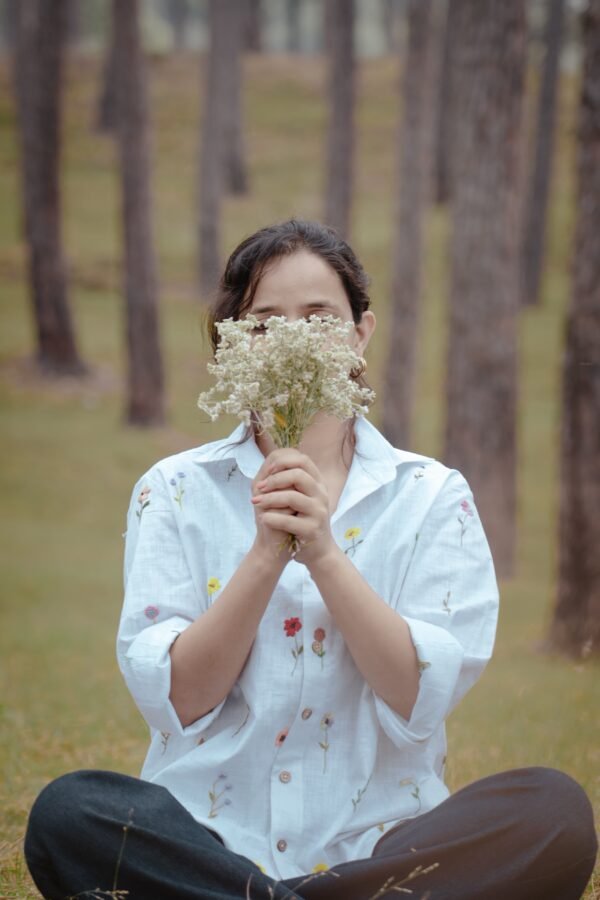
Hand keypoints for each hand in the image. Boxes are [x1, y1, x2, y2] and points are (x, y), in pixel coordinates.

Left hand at [250, 448, 336, 566]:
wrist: (315, 551)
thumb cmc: (300, 520)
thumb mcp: (296, 496)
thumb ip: (287, 480)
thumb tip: (270, 462)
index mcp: (317, 483)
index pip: (303, 460)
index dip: (283, 461)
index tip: (267, 471)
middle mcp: (322, 494)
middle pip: (298, 474)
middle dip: (274, 479)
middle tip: (259, 487)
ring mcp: (319, 512)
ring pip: (292, 497)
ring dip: (269, 498)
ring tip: (256, 502)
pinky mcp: (312, 530)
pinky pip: (288, 521)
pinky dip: (271, 518)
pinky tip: (263, 518)